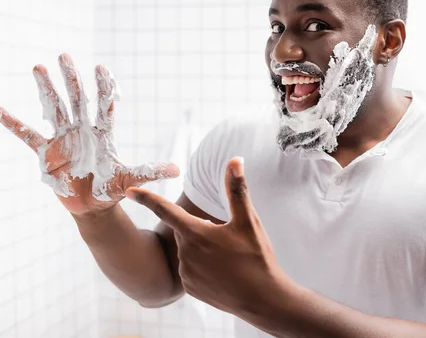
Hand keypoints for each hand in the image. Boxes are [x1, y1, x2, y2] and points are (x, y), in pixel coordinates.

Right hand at [0, 53, 178, 215]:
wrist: (92, 206)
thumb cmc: (111, 189)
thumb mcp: (131, 180)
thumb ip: (150, 172)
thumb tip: (178, 169)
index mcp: (102, 135)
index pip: (104, 105)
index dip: (103, 88)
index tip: (102, 67)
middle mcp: (82, 132)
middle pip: (76, 100)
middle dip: (71, 79)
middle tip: (65, 56)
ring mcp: (63, 140)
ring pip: (53, 109)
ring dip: (46, 89)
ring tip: (38, 66)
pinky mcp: (46, 153)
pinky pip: (27, 136)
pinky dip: (14, 124)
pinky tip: (1, 109)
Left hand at [126, 157, 289, 316]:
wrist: (262, 298)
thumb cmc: (256, 257)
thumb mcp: (248, 221)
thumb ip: (236, 189)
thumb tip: (234, 160)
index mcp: (196, 234)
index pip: (165, 210)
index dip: (147, 198)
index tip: (130, 190)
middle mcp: (185, 254)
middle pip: (186, 230)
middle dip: (201, 229)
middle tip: (228, 239)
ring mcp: (186, 274)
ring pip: (189, 251)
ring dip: (203, 249)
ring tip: (229, 259)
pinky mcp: (190, 289)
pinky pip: (192, 270)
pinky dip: (204, 266)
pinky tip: (223, 273)